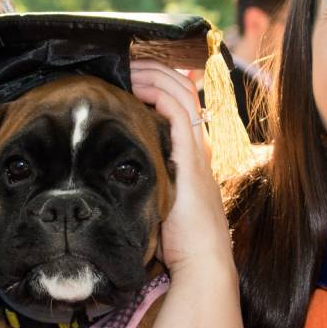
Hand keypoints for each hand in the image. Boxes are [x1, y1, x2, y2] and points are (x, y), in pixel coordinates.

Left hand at [129, 59, 234, 274]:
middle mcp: (200, 150)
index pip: (184, 108)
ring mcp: (197, 152)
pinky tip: (137, 87)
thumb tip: (123, 185)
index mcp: (194, 160)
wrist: (203, 266)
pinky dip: (159, 93)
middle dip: (157, 72)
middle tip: (130, 62)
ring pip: (182, 95)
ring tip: (130, 66)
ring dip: (155, 75)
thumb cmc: (180, 248)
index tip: (136, 77)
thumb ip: (150, 191)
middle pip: (185, 93)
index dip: (164, 87)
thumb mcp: (162, 210)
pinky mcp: (191, 159)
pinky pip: (178, 112)